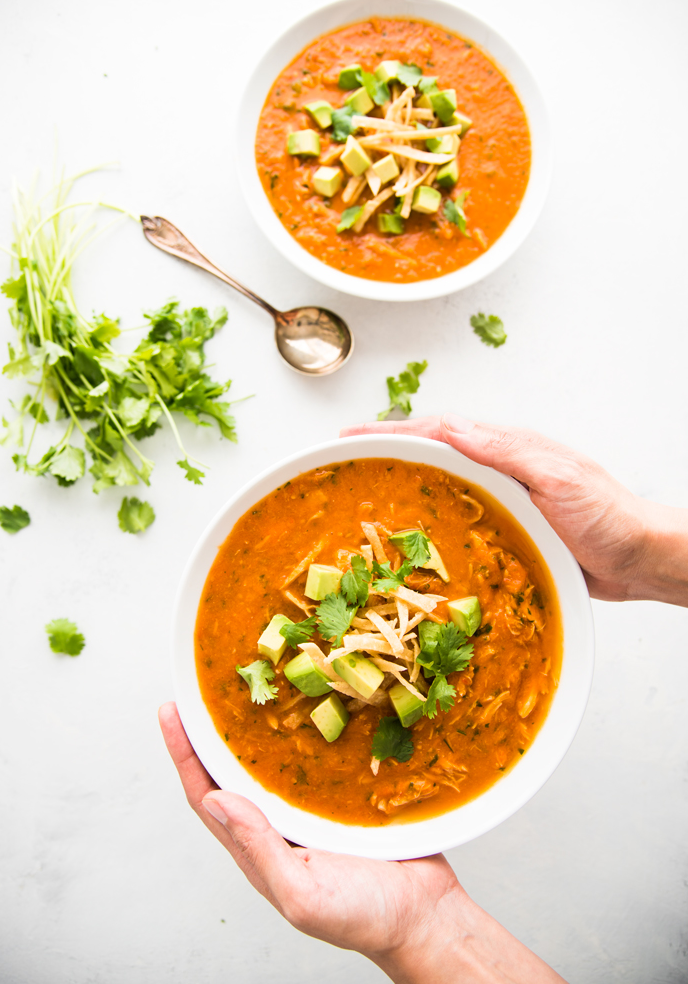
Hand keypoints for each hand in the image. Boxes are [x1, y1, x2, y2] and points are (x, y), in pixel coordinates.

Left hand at [159, 702, 587, 983]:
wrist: (427, 917)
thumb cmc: (365, 918)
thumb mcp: (303, 895)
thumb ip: (260, 850)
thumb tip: (216, 803)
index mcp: (259, 848)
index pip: (207, 794)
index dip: (185, 754)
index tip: (171, 712)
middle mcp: (279, 824)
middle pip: (233, 769)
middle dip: (213, 729)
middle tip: (205, 685)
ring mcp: (311, 809)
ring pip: (273, 758)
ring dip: (259, 722)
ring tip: (252, 683)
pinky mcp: (345, 796)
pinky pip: (318, 755)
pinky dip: (309, 727)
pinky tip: (311, 703)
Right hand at [341, 414, 687, 605]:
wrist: (639, 556)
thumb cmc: (608, 516)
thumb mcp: (559, 475)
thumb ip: (507, 450)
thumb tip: (454, 427)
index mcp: (507, 449)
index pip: (438, 431)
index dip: (392, 431)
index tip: (351, 435)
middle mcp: (499, 469)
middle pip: (431, 453)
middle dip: (387, 452)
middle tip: (344, 459)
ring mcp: (501, 498)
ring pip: (440, 485)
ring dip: (403, 484)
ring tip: (364, 495)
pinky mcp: (507, 528)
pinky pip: (457, 521)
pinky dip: (428, 522)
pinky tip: (410, 540)